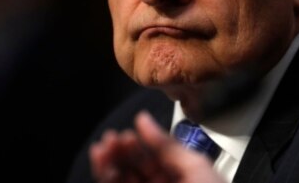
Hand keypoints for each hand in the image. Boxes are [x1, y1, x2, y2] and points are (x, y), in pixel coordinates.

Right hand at [90, 111, 225, 182]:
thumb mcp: (195, 168)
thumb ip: (168, 145)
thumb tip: (144, 121)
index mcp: (183, 179)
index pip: (156, 158)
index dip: (141, 143)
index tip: (130, 131)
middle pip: (135, 169)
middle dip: (121, 152)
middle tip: (112, 139)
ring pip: (122, 182)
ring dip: (110, 164)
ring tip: (104, 148)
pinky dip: (106, 177)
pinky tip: (104, 165)